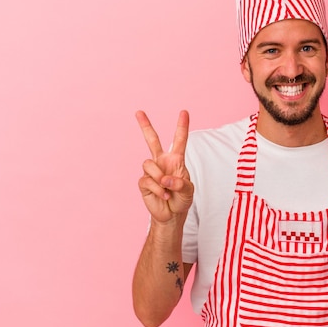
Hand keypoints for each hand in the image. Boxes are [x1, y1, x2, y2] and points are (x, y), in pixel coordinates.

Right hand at [136, 110, 193, 224]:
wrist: (172, 215)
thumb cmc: (182, 199)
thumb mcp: (189, 191)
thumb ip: (180, 183)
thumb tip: (165, 179)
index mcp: (176, 160)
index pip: (179, 140)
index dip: (182, 126)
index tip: (184, 112)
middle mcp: (162, 162)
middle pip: (152, 140)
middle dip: (145, 126)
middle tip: (139, 112)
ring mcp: (152, 171)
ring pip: (149, 164)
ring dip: (159, 177)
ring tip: (167, 189)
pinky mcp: (143, 182)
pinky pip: (147, 180)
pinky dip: (158, 189)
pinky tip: (164, 195)